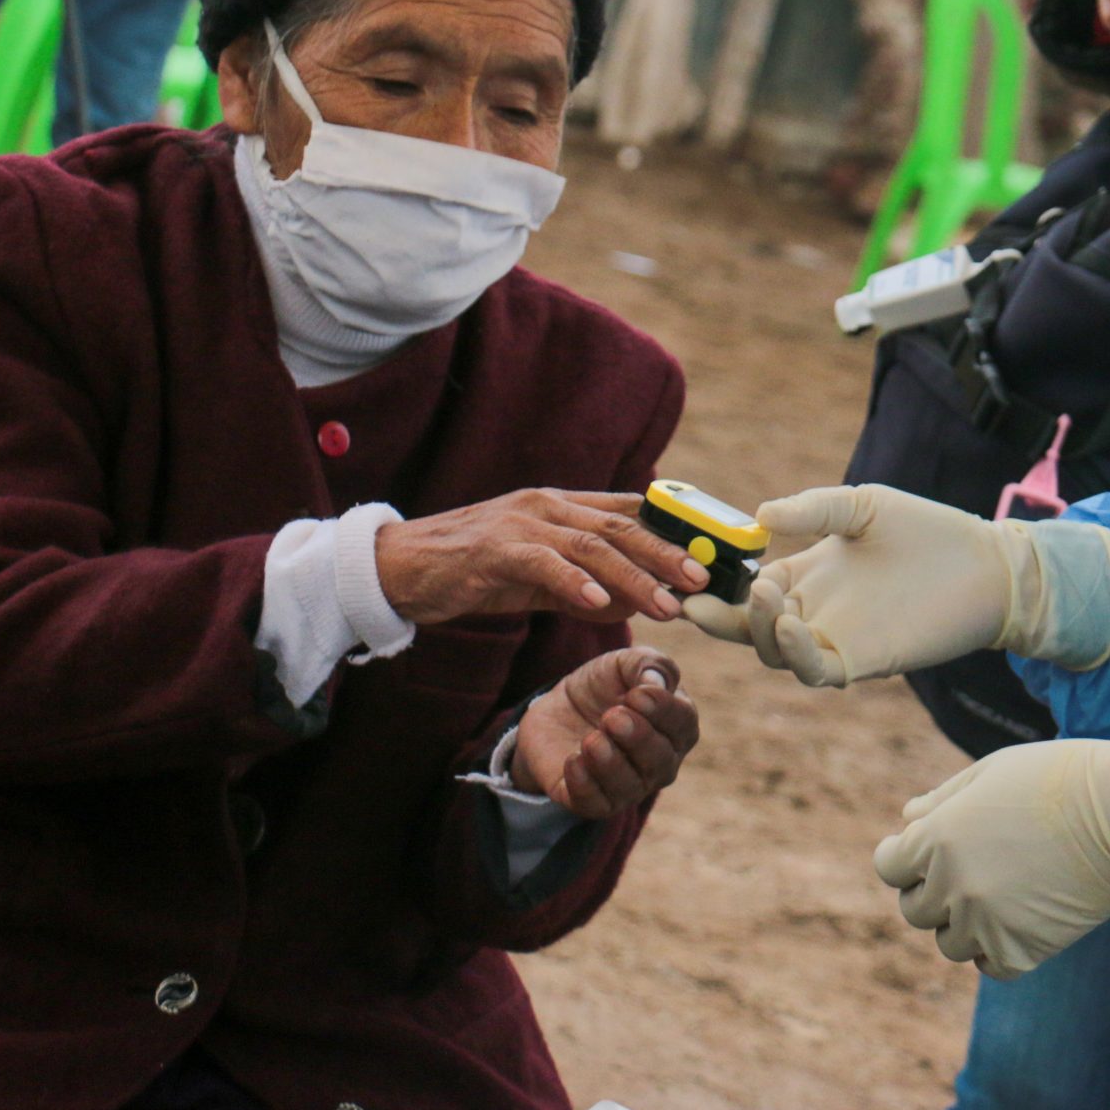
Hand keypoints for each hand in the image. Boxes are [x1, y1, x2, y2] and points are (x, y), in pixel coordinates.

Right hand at [377, 490, 707, 626]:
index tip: (711, 556)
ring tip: (666, 604)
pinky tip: (599, 605)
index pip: (630, 511)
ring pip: (590, 545)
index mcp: (561, 506)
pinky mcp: (493, 548)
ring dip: (634, 575)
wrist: (399, 568)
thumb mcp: (537, 579)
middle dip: (666, 553)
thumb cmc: (471, 571)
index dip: (674, 531)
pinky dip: (573, 583)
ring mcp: (521, 523)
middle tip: (701, 581)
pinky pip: (542, 564)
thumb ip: (584, 586)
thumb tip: (634, 601)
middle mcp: (547, 505)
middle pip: (620, 526)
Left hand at [511, 646, 699, 817]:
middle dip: (638, 738)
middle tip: (611, 717)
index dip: (664, 710)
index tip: (636, 694)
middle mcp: (659, 763)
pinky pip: (596, 805)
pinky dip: (585, 785)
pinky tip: (573, 760)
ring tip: (591, 740)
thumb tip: (656, 683)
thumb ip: (647, 664)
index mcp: (675, 726)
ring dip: (611, 764)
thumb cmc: (602, 688)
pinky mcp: (594, 801)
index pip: (684, 724)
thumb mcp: (622, 664)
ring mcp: (629, 786)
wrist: (556, 710)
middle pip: (661, 761)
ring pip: (630, 787)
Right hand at [684, 485, 1027, 687]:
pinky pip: (814, 669)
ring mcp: (833, 639)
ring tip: (767, 594)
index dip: (715, 587)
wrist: (984, 564)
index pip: (745, 589)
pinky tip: (795, 624)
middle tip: (699, 598)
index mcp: (804, 576)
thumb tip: (760, 517)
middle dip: (719, 617)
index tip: (685, 577)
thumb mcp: (862, 507)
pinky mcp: (861, 660)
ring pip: (774, 652)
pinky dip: (795, 652)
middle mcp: (811, 612)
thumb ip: (813, 511)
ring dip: (760, 630)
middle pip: (748, 628)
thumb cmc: (926, 531)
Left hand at [873, 730, 1109, 979]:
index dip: (903, 858)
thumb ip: (943, 799)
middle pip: (915, 909)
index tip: (922, 853)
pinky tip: (1017, 921)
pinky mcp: (1023, 950)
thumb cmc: (1058, 778)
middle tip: (971, 870)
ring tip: (999, 893)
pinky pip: (989, 966)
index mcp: (937, 838)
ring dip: (964, 923)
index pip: (888, 867)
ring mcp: (986, 923)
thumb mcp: (991, 771)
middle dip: (933, 890)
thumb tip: (908, 818)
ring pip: (949, 943)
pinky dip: (996, 950)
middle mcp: (953, 885)